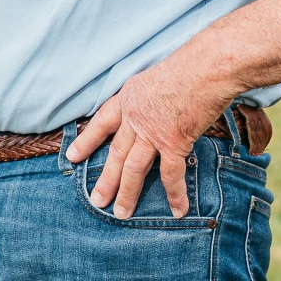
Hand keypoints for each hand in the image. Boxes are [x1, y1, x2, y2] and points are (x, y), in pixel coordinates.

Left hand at [65, 57, 233, 217]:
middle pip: (116, 152)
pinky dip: (175, 195)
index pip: (102, 122)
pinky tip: (177, 211)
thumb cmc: (190, 66)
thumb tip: (156, 111)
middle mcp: (135, 116)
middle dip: (105, 179)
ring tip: (120, 213)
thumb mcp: (157, 78)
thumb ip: (150, 98)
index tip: (73, 156)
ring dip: (127, 193)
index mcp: (129, 97)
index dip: (87, 140)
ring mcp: (152, 131)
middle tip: (96, 200)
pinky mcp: (174, 142)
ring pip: (134, 168)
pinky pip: (170, 174)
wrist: (206, 67)